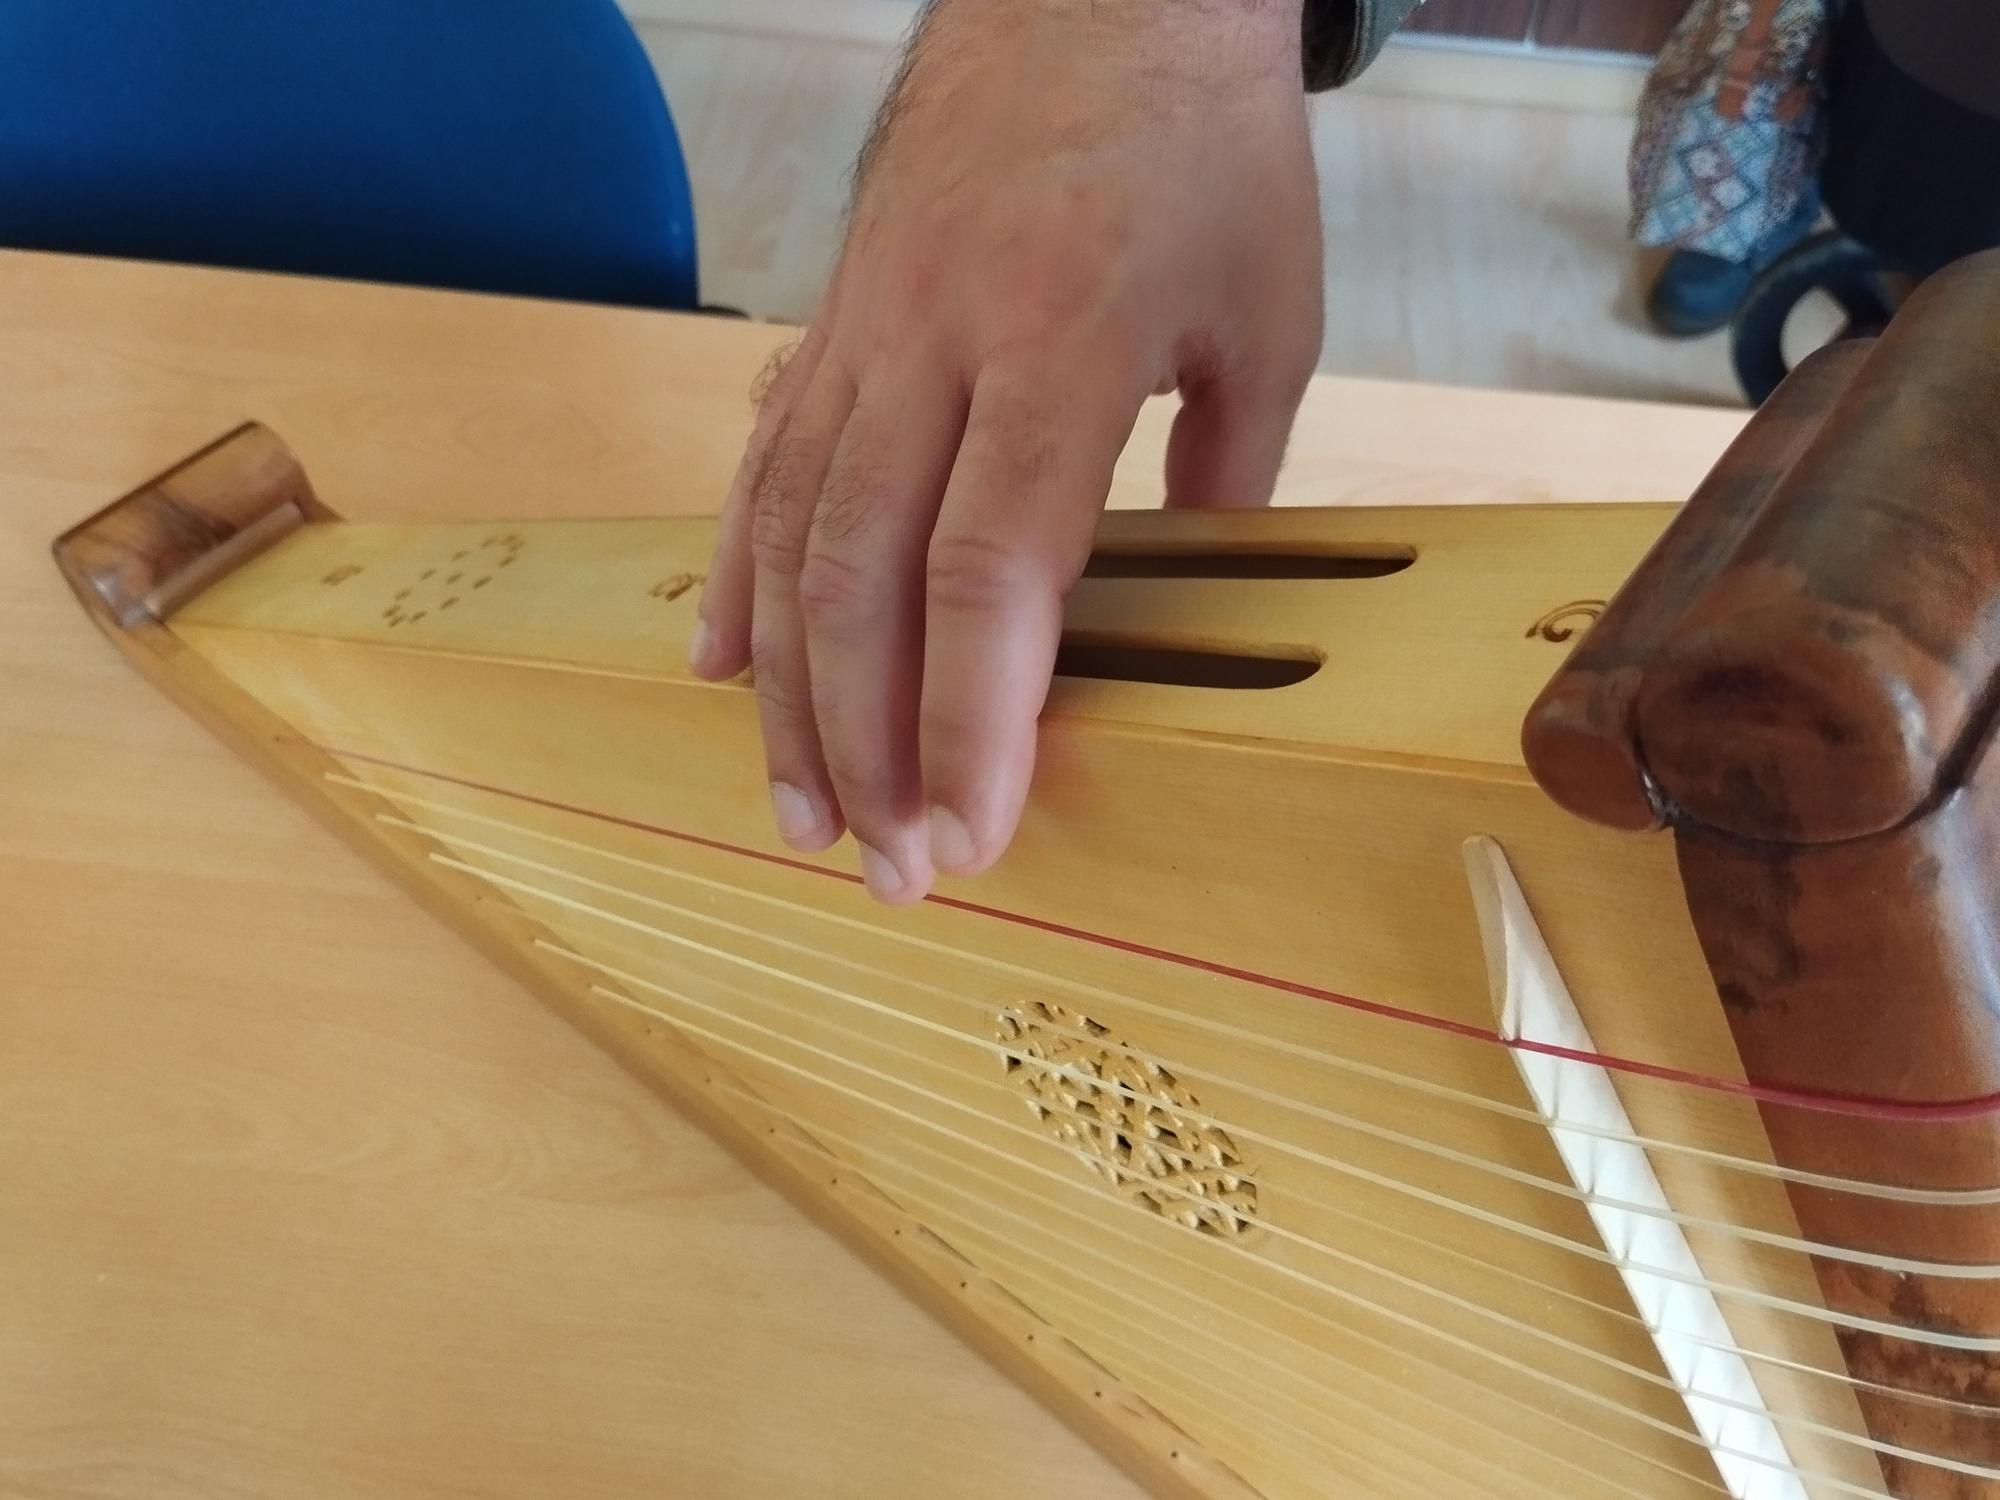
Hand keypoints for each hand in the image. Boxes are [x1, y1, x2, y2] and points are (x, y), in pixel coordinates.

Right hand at [690, 0, 1323, 903]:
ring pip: (790, 534)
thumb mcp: (1267, 309)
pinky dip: (737, 577)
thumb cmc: (1199, 139)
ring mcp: (863, 329)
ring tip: (798, 813)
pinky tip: (720, 671)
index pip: (991, 568)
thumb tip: (1199, 603)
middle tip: (887, 868)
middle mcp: (936, 343)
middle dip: (867, 742)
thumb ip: (1232, 471)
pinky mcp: (829, 321)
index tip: (975, 831)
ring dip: (786, 692)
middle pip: (865, 576)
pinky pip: (761, 463)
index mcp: (1063, 342)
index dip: (972, 717)